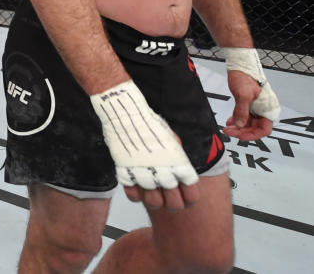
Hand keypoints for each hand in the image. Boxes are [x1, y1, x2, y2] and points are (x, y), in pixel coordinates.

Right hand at [90, 80, 198, 209]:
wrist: (124, 113)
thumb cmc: (148, 123)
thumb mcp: (171, 138)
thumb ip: (178, 157)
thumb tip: (179, 168)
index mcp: (179, 164)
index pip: (192, 194)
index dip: (190, 199)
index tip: (186, 198)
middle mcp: (164, 172)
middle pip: (175, 204)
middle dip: (173, 204)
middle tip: (168, 197)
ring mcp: (144, 174)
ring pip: (154, 203)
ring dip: (154, 201)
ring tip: (152, 193)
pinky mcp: (126, 173)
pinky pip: (133, 196)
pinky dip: (136, 196)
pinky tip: (138, 188)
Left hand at [221, 47, 280, 139]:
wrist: (240, 65)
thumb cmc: (245, 77)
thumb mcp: (243, 96)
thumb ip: (242, 112)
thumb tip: (239, 125)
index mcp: (269, 109)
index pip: (264, 129)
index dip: (252, 135)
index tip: (240, 136)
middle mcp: (265, 109)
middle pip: (256, 127)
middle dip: (242, 131)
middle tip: (229, 131)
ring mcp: (257, 107)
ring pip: (249, 123)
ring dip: (239, 127)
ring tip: (227, 128)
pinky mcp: (250, 103)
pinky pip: (245, 116)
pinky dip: (238, 120)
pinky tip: (230, 122)